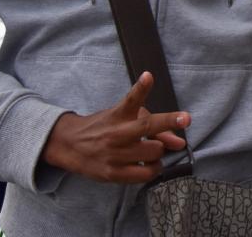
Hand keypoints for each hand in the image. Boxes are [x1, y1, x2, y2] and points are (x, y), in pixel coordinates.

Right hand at [42, 71, 189, 183]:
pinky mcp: (113, 174)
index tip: (149, 77)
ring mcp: (113, 154)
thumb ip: (156, 128)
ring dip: (158, 153)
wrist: (70, 145)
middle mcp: (116, 132)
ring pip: (153, 153)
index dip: (142, 87)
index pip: (131, 99)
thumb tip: (180, 144)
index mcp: (118, 114)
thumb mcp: (125, 118)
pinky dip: (153, 170)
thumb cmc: (104, 128)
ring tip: (150, 152)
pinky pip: (145, 175)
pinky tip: (148, 165)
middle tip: (160, 139)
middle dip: (165, 134)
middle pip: (148, 128)